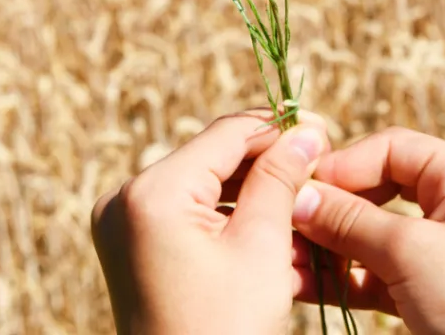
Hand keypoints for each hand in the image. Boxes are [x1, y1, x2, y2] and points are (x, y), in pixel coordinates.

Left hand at [91, 109, 328, 334]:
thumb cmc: (226, 329)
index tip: (323, 129)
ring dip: (253, 194)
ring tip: (304, 204)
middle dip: (267, 165)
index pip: (226, 135)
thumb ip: (280, 178)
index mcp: (151, 193)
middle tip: (320, 167)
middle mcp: (124, 198)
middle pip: (213, 158)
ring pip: (203, 185)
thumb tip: (307, 129)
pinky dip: (228, 218)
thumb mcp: (262, 247)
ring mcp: (121, 222)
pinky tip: (273, 229)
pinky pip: (187, 213)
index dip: (279, 129)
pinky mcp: (129, 243)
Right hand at [290, 126, 444, 334]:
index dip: (343, 165)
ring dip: (330, 246)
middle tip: (286, 223)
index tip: (298, 187)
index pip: (391, 149)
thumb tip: (299, 196)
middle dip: (330, 209)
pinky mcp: (431, 293)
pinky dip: (344, 279)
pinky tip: (306, 285)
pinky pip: (377, 274)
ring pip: (372, 236)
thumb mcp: (410, 251)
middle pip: (377, 191)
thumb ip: (350, 220)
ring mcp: (443, 252)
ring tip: (287, 258)